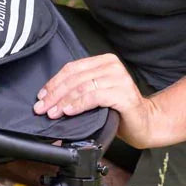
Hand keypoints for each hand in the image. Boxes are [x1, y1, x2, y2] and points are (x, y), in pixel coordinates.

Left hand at [34, 54, 167, 148]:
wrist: (145, 123)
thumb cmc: (118, 110)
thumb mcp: (95, 94)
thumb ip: (78, 89)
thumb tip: (49, 97)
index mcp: (104, 61)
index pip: (72, 68)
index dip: (54, 82)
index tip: (41, 95)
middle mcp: (113, 67)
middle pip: (75, 78)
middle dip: (55, 94)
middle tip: (41, 107)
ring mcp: (120, 79)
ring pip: (83, 87)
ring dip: (63, 101)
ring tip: (52, 112)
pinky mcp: (124, 95)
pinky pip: (95, 97)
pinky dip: (78, 104)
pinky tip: (68, 111)